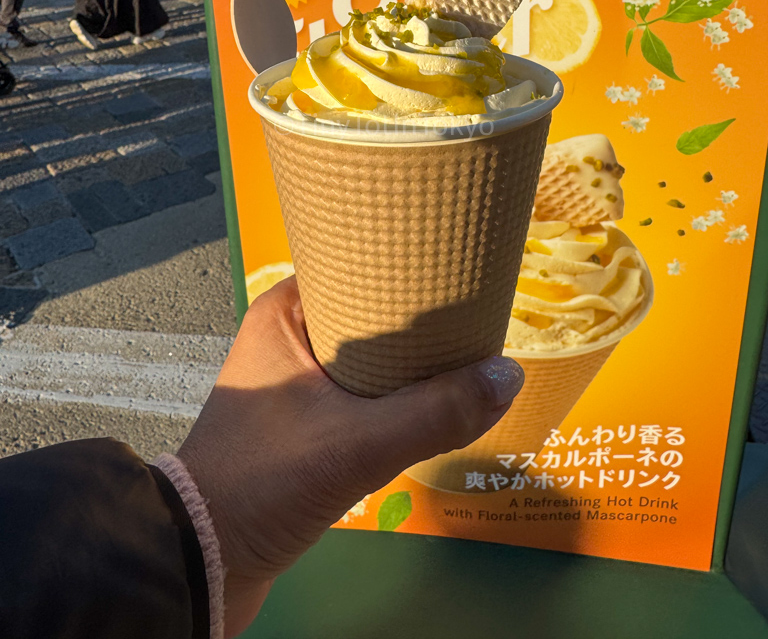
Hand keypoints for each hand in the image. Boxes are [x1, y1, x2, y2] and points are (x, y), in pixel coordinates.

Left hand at [178, 277, 523, 637]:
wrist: (202, 560)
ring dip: (411, 364)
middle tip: (477, 316)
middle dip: (420, 319)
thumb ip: (433, 413)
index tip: (460, 266)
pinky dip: (395, 396)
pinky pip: (363, 392)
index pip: (357, 263)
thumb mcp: (354, 445)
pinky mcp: (305, 421)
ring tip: (467, 355)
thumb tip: (509, 375)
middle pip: (372, 310)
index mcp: (286, 312)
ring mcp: (296, 379)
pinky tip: (433, 403)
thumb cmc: (263, 480)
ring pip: (371, 356)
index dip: (407, 264)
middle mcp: (289, 335)